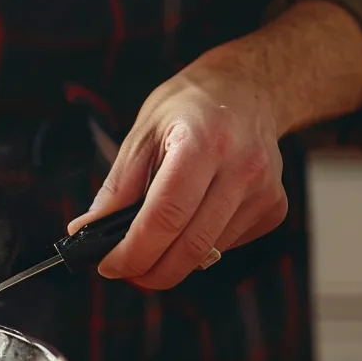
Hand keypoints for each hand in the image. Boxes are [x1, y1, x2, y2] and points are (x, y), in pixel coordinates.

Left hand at [67, 60, 287, 289]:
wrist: (248, 89)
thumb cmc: (190, 107)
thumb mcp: (144, 133)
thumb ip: (117, 187)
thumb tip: (87, 231)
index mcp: (204, 142)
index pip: (166, 215)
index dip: (134, 250)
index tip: (109, 265)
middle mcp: (243, 167)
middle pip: (192, 246)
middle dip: (152, 271)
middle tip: (126, 271)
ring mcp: (264, 190)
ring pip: (210, 252)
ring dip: (175, 258)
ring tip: (157, 235)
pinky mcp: (275, 208)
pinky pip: (228, 245)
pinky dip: (201, 244)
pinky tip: (196, 215)